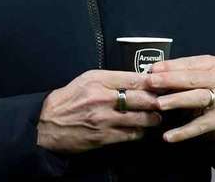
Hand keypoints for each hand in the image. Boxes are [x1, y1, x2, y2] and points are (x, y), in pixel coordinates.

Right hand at [36, 69, 162, 153]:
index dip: (152, 81)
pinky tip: (143, 129)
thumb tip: (137, 79)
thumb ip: (111, 79)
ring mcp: (104, 119)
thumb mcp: (87, 80)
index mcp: (99, 80)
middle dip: (158, 100)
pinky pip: (132, 135)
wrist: (47, 124)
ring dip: (153, 118)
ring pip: (141, 118)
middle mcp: (103, 98)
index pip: (134, 78)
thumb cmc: (68, 99)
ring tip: (157, 116)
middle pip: (142, 98)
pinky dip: (141, 132)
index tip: (163, 83)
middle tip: (167, 101)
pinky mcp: (104, 137)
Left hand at [147, 55, 214, 142]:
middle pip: (193, 80)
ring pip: (198, 99)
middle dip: (169, 80)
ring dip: (176, 101)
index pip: (189, 63)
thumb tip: (151, 72)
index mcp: (213, 65)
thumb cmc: (198, 89)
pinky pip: (199, 126)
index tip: (152, 69)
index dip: (170, 66)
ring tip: (159, 104)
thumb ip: (174, 73)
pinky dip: (182, 132)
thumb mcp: (190, 76)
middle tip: (151, 83)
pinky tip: (168, 136)